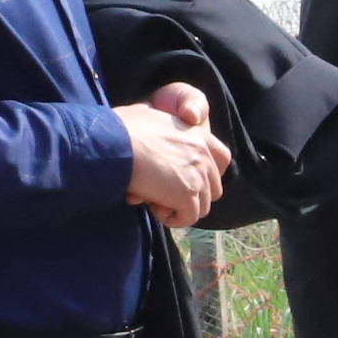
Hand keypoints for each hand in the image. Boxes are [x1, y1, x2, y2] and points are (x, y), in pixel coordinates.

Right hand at [119, 82, 231, 227]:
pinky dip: (173, 219)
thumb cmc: (121, 129)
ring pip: (202, 207)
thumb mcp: (148, 118)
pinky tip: (155, 208)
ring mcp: (198, 175)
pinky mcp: (188, 194)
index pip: (222, 158)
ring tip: (155, 200)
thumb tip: (150, 141)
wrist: (116, 144)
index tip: (190, 181)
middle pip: (213, 189)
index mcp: (198, 135)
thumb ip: (161, 133)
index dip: (209, 174)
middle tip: (162, 193)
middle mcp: (204, 154)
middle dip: (190, 196)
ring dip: (179, 208)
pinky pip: (188, 218)